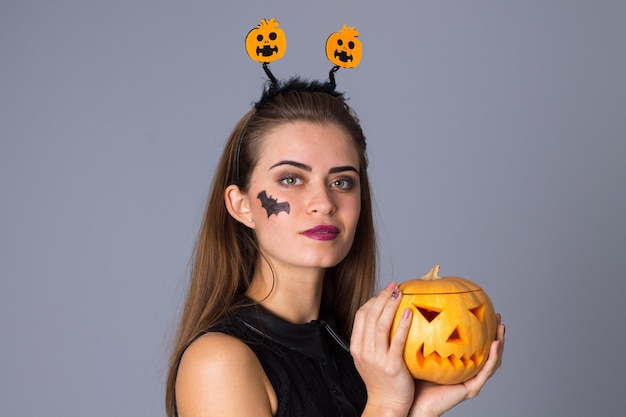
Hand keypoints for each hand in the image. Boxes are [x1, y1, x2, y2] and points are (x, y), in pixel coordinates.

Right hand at [351, 282, 415, 416]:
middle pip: (369, 315)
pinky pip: (396, 340)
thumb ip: (373, 340)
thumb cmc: (382, 381)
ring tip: (400, 293)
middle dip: (381, 297)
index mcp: (357, 347)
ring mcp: (376, 358)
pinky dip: (402, 324)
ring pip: (380, 324)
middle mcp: (364, 350)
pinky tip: (409, 313)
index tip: (384, 292)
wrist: (386, 405)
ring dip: (390, 305)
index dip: (372, 300)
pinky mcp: (391, 365)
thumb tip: (385, 318)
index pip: (361, 315)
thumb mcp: (370, 358)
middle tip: (393, 286)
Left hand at [409, 314, 505, 416]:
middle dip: (496, 335)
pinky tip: (494, 344)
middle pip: (487, 352)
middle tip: (498, 317)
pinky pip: (485, 372)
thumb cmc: (413, 378)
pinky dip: (492, 358)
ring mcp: (470, 381)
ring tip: (501, 328)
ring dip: (499, 344)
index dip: (482, 331)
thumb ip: (424, 333)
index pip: (474, 346)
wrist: (413, 403)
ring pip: (492, 362)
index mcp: (458, 364)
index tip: (485, 312)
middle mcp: (467, 373)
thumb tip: (418, 306)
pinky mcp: (470, 389)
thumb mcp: (419, 350)